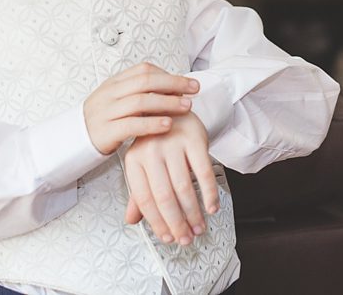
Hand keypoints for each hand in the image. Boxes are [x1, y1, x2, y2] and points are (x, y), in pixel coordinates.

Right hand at [83, 63, 197, 155]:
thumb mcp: (117, 99)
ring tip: (186, 106)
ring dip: (167, 102)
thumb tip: (172, 85)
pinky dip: (152, 123)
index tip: (189, 82)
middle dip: (173, 84)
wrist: (74, 139)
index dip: (168, 74)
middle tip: (194, 89)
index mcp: (114, 82)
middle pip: (145, 82)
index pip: (144, 70)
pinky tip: (168, 124)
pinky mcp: (106, 131)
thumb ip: (139, 91)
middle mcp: (110, 94)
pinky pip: (132, 125)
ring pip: (140, 101)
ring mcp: (107, 112)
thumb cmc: (104, 119)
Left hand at [123, 112, 217, 245]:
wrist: (173, 105)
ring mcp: (172, 144)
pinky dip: (209, 193)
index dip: (156, 222)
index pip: (144, 199)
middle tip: (186, 238)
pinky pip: (203, 172)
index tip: (167, 237)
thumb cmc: (157, 139)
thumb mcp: (143, 164)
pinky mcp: (194, 138)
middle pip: (164, 196)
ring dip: (193, 213)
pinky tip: (211, 207)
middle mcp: (150, 151)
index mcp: (134, 159)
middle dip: (177, 223)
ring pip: (184, 188)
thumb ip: (138, 193)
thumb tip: (131, 220)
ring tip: (199, 227)